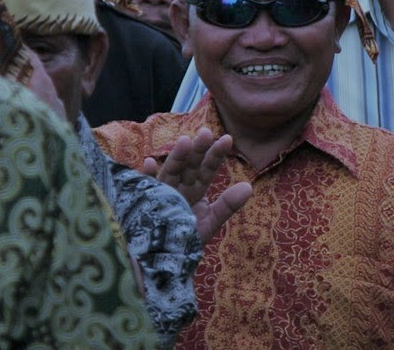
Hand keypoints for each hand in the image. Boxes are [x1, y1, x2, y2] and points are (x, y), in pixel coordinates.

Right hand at [140, 127, 252, 244]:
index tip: (228, 139)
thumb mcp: (209, 222)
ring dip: (176, 157)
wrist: (162, 260)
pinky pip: (144, 188)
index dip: (216, 155)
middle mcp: (178, 187)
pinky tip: (149, 163)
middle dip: (197, 150)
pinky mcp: (143, 202)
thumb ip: (227, 205)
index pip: (207, 169)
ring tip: (185, 140)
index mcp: (194, 189)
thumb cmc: (185, 239)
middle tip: (206, 132)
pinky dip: (147, 177)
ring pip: (170, 172)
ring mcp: (160, 192)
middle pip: (188, 166)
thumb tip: (249, 186)